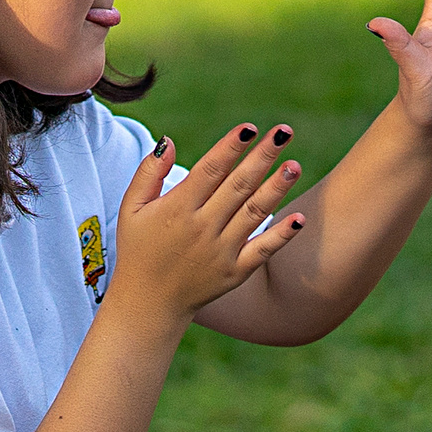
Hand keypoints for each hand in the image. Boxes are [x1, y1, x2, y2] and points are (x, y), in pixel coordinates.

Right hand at [107, 124, 307, 322]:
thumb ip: (149, 172)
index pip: (210, 170)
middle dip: (262, 156)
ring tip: (295, 164)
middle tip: (284, 132)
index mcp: (178, 208)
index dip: (230, 147)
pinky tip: (300, 218)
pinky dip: (282, 235)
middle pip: (239, 185)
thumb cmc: (138, 249)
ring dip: (277, 187)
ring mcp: (221, 251)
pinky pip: (263, 250)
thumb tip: (170, 140)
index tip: (249, 127)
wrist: (149, 304)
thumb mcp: (132, 209)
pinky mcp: (235, 272)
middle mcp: (202, 227)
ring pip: (255, 212)